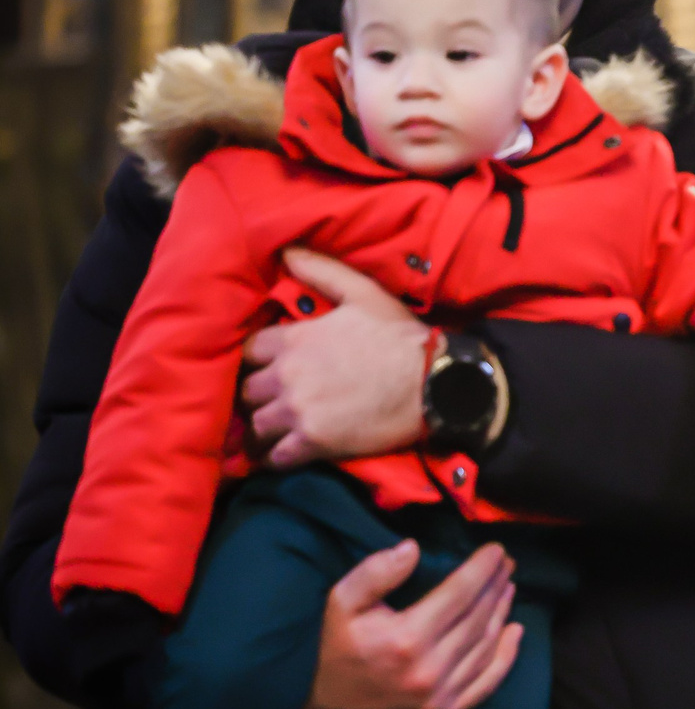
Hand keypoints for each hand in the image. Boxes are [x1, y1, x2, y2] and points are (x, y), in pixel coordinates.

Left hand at [242, 249, 430, 466]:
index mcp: (295, 339)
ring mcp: (298, 411)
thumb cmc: (400, 337)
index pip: (247, 352)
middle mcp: (287, 376)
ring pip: (257, 425)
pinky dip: (277, 457)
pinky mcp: (314, 442)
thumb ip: (323, 272)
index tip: (267, 366)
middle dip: (257, 395)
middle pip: (246, 391)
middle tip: (271, 400)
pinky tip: (287, 454)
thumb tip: (287, 252)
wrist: (433, 383)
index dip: (256, 360)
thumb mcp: (364, 294)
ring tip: (276, 431)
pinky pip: (277, 457)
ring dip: (265, 428)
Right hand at [299, 540, 521, 708]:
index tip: (497, 550)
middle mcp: (429, 669)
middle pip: (478, 618)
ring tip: (508, 588)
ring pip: (485, 647)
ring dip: (502, 614)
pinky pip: (487, 683)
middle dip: (496, 586)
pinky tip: (515, 632)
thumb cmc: (332, 648)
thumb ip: (375, 573)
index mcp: (406, 639)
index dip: (483, 569)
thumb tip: (414, 548)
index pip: (460, 594)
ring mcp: (440, 697)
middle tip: (507, 564)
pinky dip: (506, 657)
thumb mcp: (340, 602)